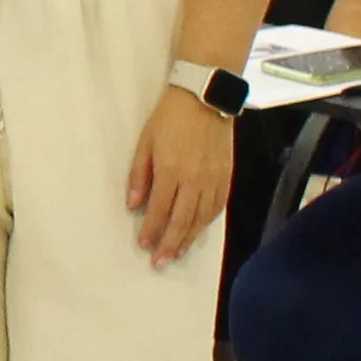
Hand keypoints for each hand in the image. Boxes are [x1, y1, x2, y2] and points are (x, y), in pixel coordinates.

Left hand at [122, 87, 233, 263]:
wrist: (204, 98)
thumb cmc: (170, 118)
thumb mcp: (145, 142)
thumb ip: (139, 175)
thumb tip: (133, 205)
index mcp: (171, 170)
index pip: (159, 210)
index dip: (151, 230)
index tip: (143, 245)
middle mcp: (194, 179)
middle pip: (181, 221)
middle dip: (169, 244)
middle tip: (160, 263)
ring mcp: (213, 179)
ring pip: (201, 218)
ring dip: (188, 239)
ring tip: (177, 253)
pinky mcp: (226, 175)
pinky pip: (217, 207)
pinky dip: (207, 223)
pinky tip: (198, 231)